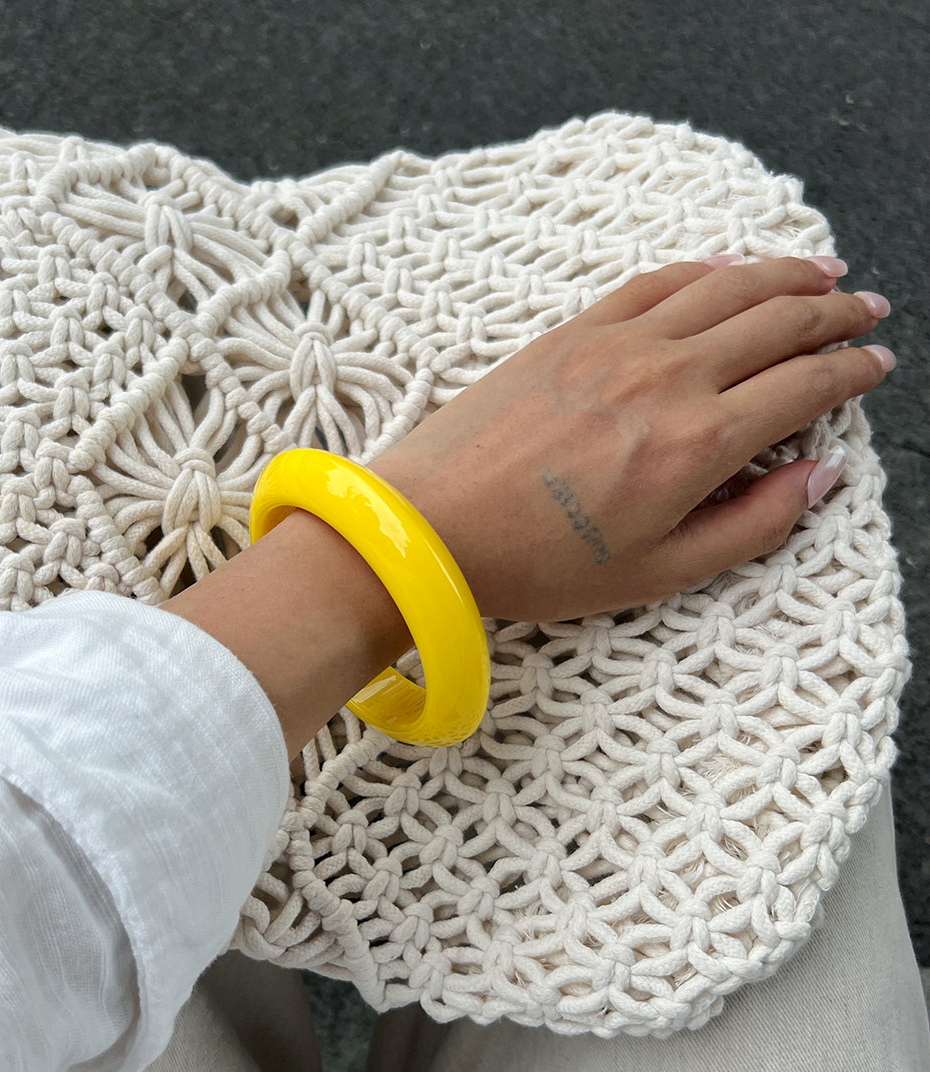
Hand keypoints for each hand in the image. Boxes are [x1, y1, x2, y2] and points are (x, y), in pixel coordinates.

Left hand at [367, 256, 892, 623]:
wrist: (429, 525)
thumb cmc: (534, 563)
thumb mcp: (658, 574)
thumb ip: (752, 524)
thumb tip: (820, 474)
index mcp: (698, 444)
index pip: (805, 386)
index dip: (850, 371)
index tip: (873, 364)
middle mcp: (668, 377)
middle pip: (777, 321)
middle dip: (834, 311)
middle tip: (865, 308)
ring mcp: (616, 345)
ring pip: (725, 286)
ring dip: (784, 273)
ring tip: (823, 270)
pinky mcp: (571, 332)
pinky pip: (655, 281)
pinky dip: (704, 267)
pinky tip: (728, 265)